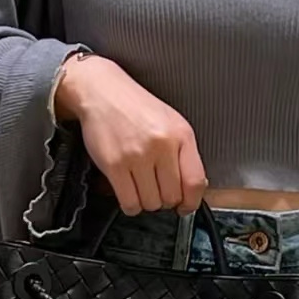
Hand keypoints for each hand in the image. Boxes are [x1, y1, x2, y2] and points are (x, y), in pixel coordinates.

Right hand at [54, 54, 206, 216]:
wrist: (103, 92)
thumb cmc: (136, 108)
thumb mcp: (171, 122)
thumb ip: (184, 153)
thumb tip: (192, 189)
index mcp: (181, 134)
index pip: (195, 181)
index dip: (191, 201)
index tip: (185, 206)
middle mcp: (162, 145)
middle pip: (171, 197)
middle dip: (165, 200)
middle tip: (156, 189)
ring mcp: (137, 155)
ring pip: (151, 203)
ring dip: (146, 201)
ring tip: (140, 185)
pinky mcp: (114, 165)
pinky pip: (129, 203)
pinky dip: (130, 204)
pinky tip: (128, 190)